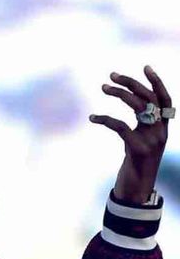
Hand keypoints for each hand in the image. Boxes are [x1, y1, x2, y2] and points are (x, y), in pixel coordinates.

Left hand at [89, 65, 171, 203]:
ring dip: (119, 94)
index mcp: (163, 128)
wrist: (136, 192)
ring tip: (103, 87)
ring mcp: (152, 140)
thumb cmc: (135, 165)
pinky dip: (105, 119)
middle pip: (150, 98)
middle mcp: (161, 131)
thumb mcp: (139, 141)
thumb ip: (140, 124)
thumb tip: (131, 104)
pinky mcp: (138, 150)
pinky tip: (92, 117)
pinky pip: (121, 127)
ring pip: (138, 107)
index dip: (157, 82)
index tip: (145, 66)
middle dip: (131, 83)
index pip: (165, 99)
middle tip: (111, 76)